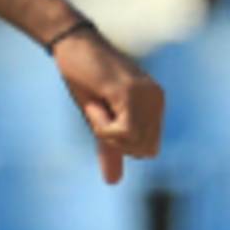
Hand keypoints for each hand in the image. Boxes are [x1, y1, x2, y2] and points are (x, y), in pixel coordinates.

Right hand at [51, 27, 164, 184]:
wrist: (72, 46)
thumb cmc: (84, 80)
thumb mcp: (100, 121)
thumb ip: (110, 149)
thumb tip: (114, 183)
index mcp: (156, 105)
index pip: (148, 151)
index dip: (122, 144)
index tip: (107, 116)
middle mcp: (157, 99)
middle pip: (143, 151)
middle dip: (116, 141)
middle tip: (101, 111)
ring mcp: (147, 95)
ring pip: (132, 142)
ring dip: (106, 131)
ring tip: (99, 104)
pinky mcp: (131, 93)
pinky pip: (121, 131)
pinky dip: (102, 123)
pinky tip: (97, 101)